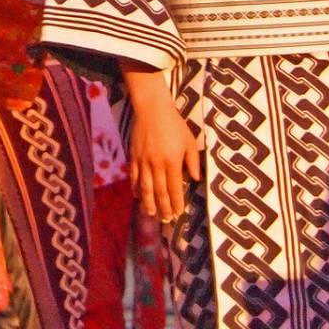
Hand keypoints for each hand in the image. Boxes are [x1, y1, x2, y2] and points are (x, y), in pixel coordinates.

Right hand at [127, 80, 200, 220]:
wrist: (152, 109)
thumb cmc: (174, 124)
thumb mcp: (189, 141)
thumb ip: (192, 161)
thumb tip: (195, 178)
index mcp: (172, 161)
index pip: (174, 188)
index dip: (176, 202)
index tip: (179, 214)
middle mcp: (157, 164)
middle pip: (159, 192)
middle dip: (163, 208)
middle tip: (166, 220)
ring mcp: (143, 161)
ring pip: (145, 188)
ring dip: (148, 203)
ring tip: (151, 214)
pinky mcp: (133, 156)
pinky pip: (134, 177)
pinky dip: (136, 188)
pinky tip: (138, 197)